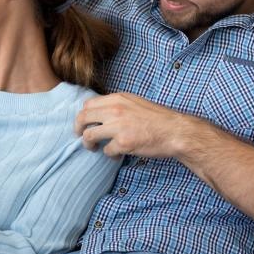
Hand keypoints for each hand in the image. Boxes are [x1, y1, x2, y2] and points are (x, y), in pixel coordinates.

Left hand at [74, 92, 198, 158]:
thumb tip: (100, 112)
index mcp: (117, 98)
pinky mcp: (124, 143)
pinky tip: (117, 155)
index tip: (85, 122)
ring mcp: (118, 127)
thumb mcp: (135, 102)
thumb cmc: (158, 118)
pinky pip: (106, 150)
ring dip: (89, 143)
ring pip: (89, 135)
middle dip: (78, 128)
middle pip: (83, 118)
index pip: (88, 104)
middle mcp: (115, 110)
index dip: (83, 115)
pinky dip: (110, 154)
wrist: (175, 131)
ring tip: (94, 148)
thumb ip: (117, 105)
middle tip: (80, 136)